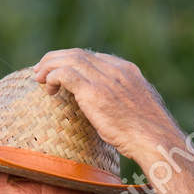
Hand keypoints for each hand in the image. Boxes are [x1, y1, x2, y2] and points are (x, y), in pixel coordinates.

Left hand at [31, 49, 182, 164]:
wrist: (155, 139)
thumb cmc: (152, 134)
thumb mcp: (143, 110)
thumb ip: (130, 103)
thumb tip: (122, 111)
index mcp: (129, 71)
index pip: (95, 58)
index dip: (75, 62)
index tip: (63, 72)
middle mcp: (116, 70)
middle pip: (79, 54)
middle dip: (57, 59)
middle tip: (41, 70)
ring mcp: (104, 79)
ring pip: (69, 59)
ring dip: (50, 66)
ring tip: (38, 77)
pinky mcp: (93, 91)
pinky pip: (65, 73)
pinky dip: (52, 76)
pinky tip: (47, 87)